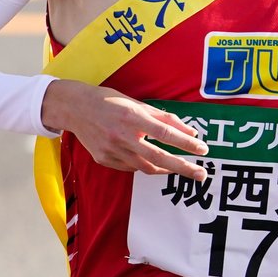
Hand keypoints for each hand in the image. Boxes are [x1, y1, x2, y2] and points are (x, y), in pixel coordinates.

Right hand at [43, 80, 208, 179]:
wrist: (74, 108)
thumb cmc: (108, 102)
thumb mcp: (136, 103)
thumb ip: (162, 118)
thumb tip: (189, 132)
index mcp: (131, 118)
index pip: (165, 134)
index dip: (186, 144)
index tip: (203, 150)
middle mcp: (121, 136)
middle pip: (158, 157)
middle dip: (183, 167)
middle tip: (201, 175)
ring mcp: (111, 150)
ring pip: (145, 167)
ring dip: (165, 169)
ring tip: (179, 169)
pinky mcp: (104, 159)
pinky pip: (130, 167)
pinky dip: (144, 165)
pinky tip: (151, 161)